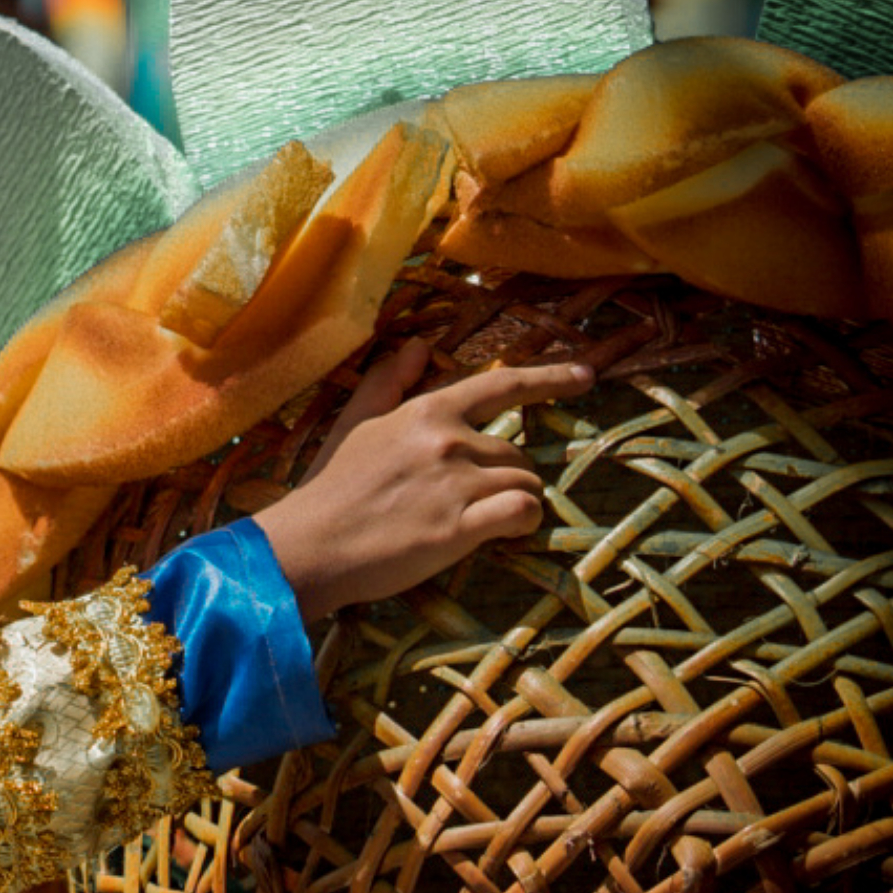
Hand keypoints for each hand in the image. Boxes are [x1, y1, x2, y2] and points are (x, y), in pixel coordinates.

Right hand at [255, 338, 592, 622]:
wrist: (307, 547)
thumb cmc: (328, 489)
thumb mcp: (354, 425)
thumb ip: (387, 383)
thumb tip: (415, 346)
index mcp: (426, 412)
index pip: (501, 385)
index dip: (550, 380)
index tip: (586, 377)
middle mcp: (448, 441)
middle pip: (516, 453)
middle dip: (503, 478)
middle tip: (467, 504)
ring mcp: (456, 485)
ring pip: (525, 484)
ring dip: (512, 503)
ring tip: (477, 524)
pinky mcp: (458, 529)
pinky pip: (523, 513)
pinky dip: (522, 523)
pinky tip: (503, 533)